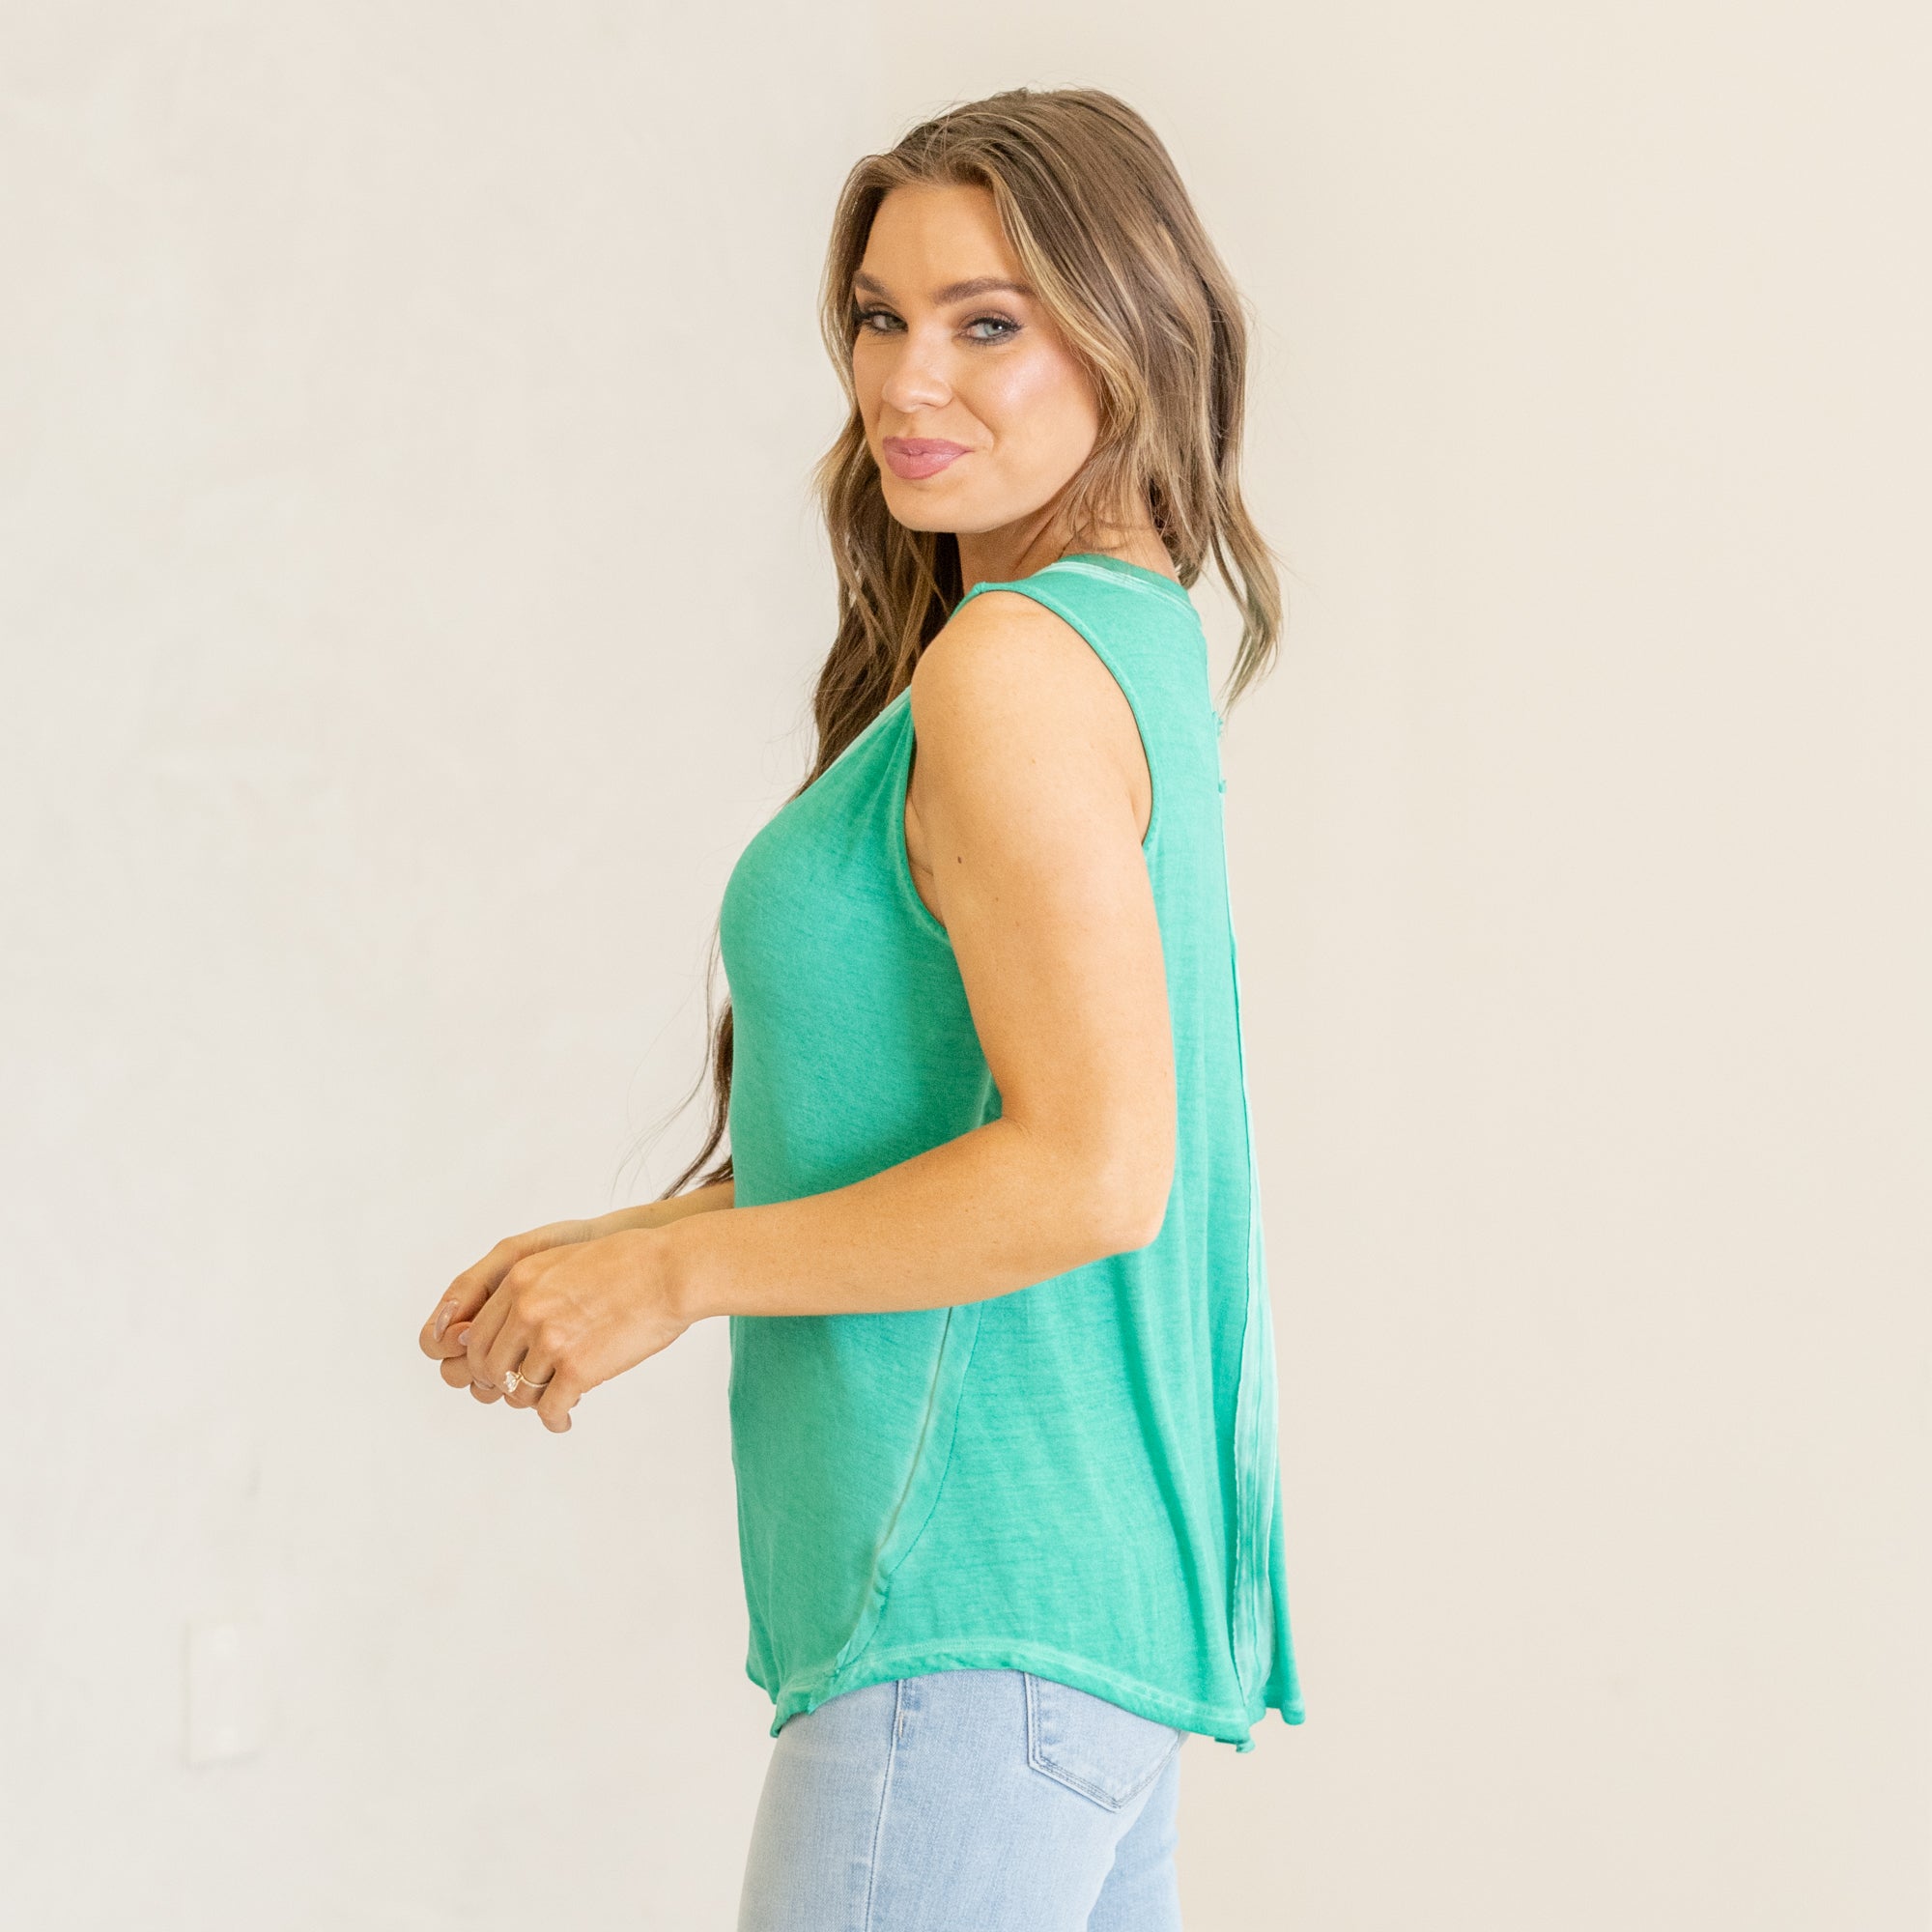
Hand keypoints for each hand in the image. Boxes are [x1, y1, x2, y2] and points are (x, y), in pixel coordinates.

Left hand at [436, 1226, 692, 1432]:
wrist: (670, 1272)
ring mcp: (550, 1342)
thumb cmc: (631, 1262)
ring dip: (532, 1401)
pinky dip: (554, 1420)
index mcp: (520, 1281)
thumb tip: (516, 1322)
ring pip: (518, 1392)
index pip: (476, 1335)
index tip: (498, 1368)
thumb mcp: (565, 1260)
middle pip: (489, 1367)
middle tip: (521, 1389)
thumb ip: (532, 1288)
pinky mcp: (577, 1369)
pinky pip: (549, 1409)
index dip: (484, 1359)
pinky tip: (564, 1419)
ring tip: (550, 1402)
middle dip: (503, 1383)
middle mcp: (526, 1311)